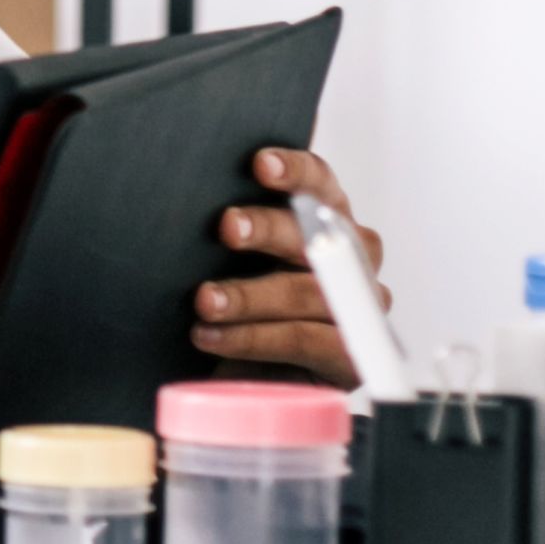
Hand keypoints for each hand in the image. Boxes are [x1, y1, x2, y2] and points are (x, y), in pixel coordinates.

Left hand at [193, 147, 388, 388]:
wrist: (250, 379)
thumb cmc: (242, 305)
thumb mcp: (233, 261)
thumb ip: (233, 231)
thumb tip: (186, 199)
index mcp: (327, 221)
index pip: (321, 184)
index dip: (295, 172)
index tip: (260, 164)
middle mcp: (351, 258)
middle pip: (319, 234)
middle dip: (268, 229)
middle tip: (227, 228)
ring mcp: (358, 309)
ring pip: (308, 291)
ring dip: (249, 295)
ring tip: (205, 301)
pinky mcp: (350, 356)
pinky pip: (304, 340)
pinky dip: (253, 337)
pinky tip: (212, 335)